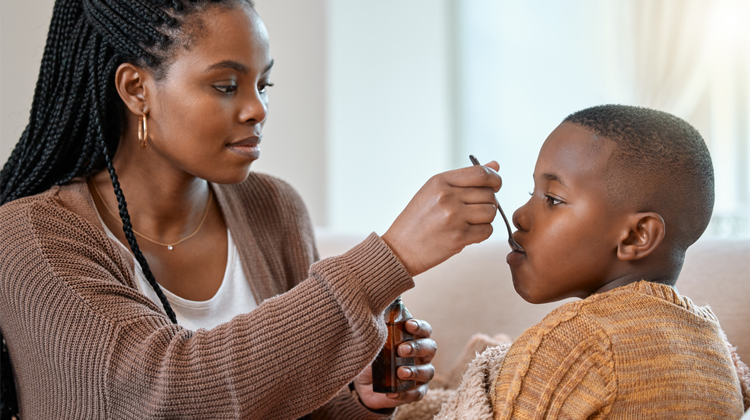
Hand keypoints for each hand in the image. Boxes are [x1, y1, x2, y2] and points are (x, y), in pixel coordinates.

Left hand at [353, 319, 436, 410]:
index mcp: (414, 339)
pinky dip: (405, 394)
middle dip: (417, 347)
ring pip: (428, 372)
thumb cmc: (373, 356)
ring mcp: (421, 375)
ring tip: (399, 372)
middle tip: (401, 350)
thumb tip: (376, 312)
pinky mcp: (415, 392)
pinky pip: (416, 394)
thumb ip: (379, 330)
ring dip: (415, 371)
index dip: (419, 327)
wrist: (363, 382)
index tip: (408, 325)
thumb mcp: (374, 342)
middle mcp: (421, 356)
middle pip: (430, 348)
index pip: (424, 330)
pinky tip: (392, 392)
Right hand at [383, 162, 501, 275]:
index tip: (495, 186)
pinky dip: (481, 233)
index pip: (481, 173)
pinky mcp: (458, 237)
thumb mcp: (434, 191)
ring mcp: (453, 217)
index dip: (494, 179)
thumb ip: (465, 178)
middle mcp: (447, 197)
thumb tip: (495, 165)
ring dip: (485, 218)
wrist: (400, 249)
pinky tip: (467, 233)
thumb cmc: (418, 219)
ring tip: (469, 221)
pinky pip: (487, 230)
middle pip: (489, 194)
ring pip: (491, 212)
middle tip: (474, 210)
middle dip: (488, 202)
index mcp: (440, 181)